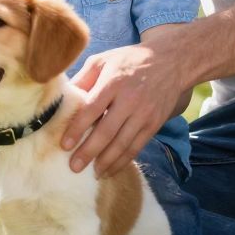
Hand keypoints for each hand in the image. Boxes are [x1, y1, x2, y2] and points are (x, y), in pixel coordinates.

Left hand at [59, 39, 185, 176]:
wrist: (170, 62)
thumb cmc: (129, 60)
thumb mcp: (103, 60)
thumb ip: (83, 78)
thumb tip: (63, 98)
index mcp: (113, 82)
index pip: (92, 109)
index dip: (77, 129)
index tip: (65, 145)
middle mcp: (130, 100)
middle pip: (107, 131)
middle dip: (89, 151)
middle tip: (74, 167)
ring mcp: (144, 114)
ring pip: (123, 144)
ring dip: (106, 161)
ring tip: (92, 173)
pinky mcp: (154, 124)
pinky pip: (137, 147)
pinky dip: (123, 161)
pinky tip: (110, 169)